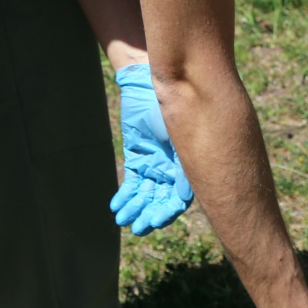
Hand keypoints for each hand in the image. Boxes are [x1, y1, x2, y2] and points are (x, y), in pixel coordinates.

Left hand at [110, 63, 194, 234]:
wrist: (149, 80)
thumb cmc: (171, 101)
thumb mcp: (180, 132)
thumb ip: (183, 163)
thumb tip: (183, 196)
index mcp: (190, 162)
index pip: (182, 196)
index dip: (169, 210)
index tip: (158, 220)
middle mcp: (176, 166)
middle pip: (164, 199)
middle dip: (151, 214)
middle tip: (140, 227)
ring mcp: (157, 163)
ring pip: (147, 194)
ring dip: (136, 208)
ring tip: (124, 220)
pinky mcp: (139, 158)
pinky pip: (133, 183)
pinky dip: (125, 196)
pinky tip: (117, 207)